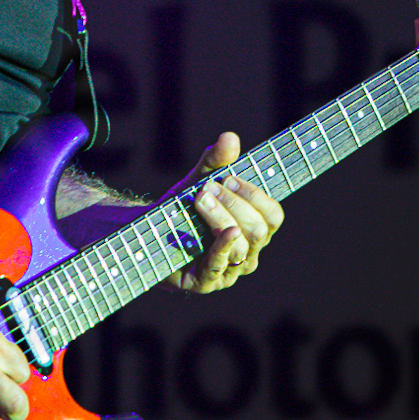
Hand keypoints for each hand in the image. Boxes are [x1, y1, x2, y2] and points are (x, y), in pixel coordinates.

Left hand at [164, 132, 283, 293]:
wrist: (145, 232)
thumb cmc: (180, 209)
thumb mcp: (197, 180)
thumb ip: (215, 162)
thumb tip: (230, 137)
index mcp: (253, 230)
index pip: (272, 215)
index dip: (255, 194)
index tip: (229, 177)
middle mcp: (247, 253)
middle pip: (258, 229)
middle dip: (234, 204)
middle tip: (207, 188)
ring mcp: (229, 271)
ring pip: (241, 245)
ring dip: (220, 217)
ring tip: (199, 199)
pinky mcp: (206, 282)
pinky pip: (221, 265)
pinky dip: (224, 245)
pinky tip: (226, 230)